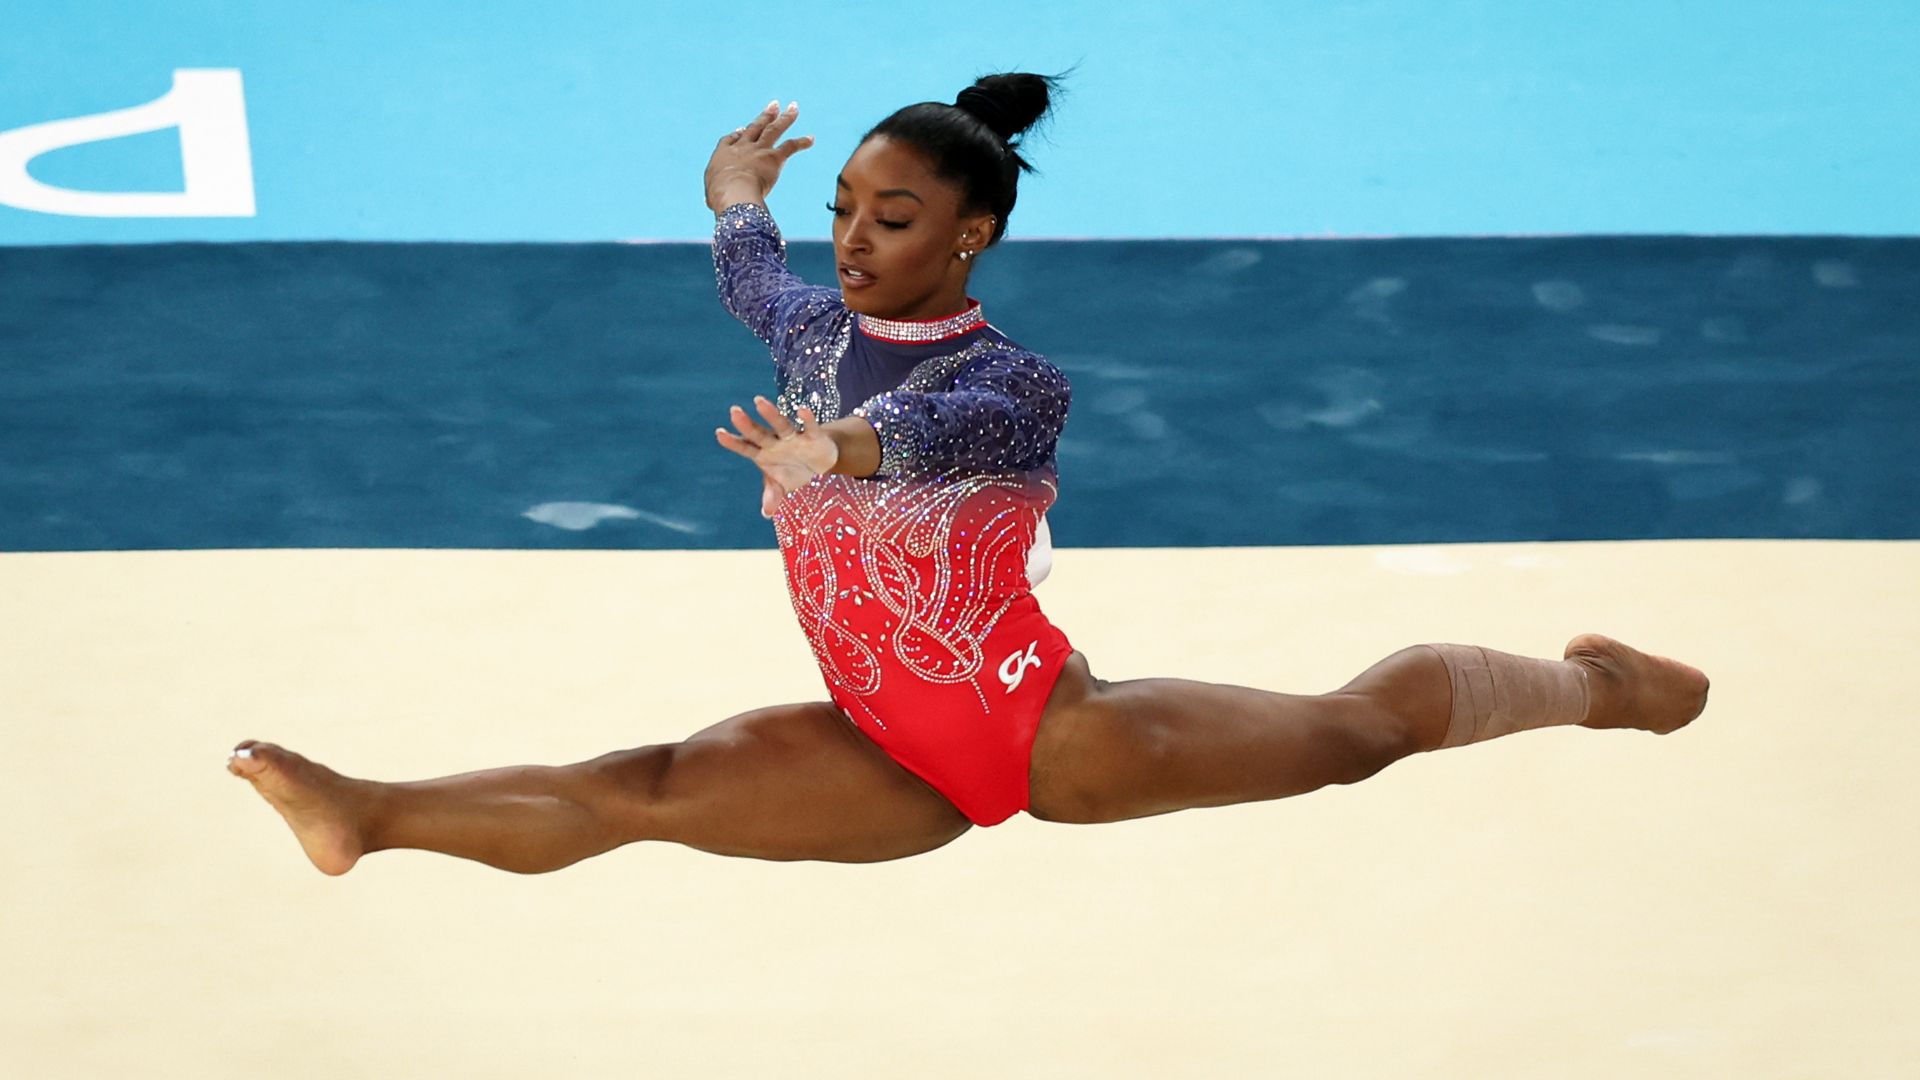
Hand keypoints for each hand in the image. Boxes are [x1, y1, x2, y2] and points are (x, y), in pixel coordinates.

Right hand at [705, 101, 813, 211]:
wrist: (734, 190)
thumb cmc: (720, 196)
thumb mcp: (712, 194)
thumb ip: (714, 194)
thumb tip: (711, 200)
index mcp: (723, 155)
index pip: (730, 140)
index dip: (738, 134)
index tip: (741, 129)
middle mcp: (742, 147)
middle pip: (754, 128)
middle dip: (765, 116)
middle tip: (774, 105)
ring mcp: (758, 150)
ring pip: (773, 129)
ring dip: (785, 117)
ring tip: (794, 107)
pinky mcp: (773, 157)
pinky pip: (790, 146)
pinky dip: (802, 142)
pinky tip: (811, 139)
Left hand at [715, 397, 838, 516]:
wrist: (820, 464)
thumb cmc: (794, 472)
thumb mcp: (782, 487)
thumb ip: (773, 496)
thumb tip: (767, 512)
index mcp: (763, 453)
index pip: (745, 447)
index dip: (733, 442)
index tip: (719, 433)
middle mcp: (775, 442)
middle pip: (759, 434)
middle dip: (747, 424)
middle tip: (734, 411)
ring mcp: (794, 437)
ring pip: (781, 425)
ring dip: (771, 414)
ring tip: (758, 401)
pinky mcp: (814, 436)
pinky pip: (810, 426)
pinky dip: (807, 419)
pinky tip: (801, 410)